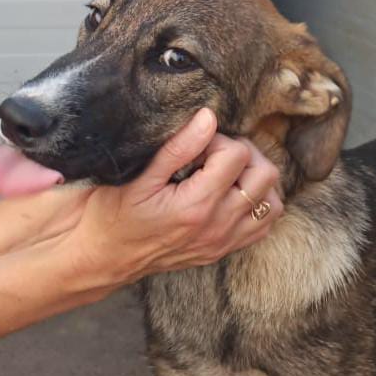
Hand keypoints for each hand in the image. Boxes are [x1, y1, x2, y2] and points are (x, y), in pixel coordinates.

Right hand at [69, 108, 282, 286]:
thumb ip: (179, 147)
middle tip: (216, 152)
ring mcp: (224, 242)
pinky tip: (233, 194)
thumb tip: (209, 117)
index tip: (197, 143)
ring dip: (257, 180)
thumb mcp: (141, 177)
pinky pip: (263, 227)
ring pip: (272, 202)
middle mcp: (218, 227)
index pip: (236, 155)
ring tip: (228, 172)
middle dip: (245, 154)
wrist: (103, 257)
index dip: (218, 139)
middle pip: (265, 175)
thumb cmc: (113, 215)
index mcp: (196, 205)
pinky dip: (258, 205)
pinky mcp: (223, 251)